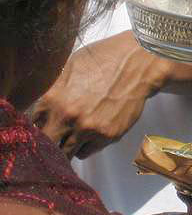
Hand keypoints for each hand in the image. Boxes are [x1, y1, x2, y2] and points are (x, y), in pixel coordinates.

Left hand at [33, 31, 169, 158]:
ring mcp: (88, 129)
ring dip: (65, 148)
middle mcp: (67, 117)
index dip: (37, 127)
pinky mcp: (108, 136)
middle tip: (53, 140)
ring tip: (72, 137)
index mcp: (52, 99)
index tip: (43, 128)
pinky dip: (84, 147)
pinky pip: (86, 152)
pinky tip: (89, 134)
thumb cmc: (105, 60)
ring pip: (65, 154)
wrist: (138, 63)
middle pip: (45, 146)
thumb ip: (51, 91)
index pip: (31, 126)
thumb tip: (38, 110)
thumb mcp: (69, 68)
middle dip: (47, 144)